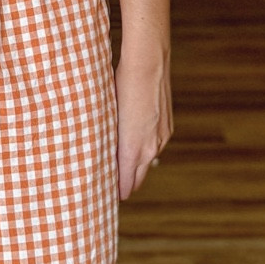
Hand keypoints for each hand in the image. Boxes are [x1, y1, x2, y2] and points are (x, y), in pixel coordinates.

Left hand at [115, 44, 171, 200]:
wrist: (148, 64)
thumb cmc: (122, 88)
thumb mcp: (109, 117)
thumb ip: (106, 142)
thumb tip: (97, 156)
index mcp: (134, 150)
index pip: (125, 184)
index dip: (115, 193)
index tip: (103, 199)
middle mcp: (151, 148)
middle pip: (137, 179)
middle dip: (124, 185)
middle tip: (107, 190)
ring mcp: (162, 138)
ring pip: (146, 163)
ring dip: (134, 168)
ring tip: (118, 170)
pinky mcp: (167, 127)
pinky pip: (153, 147)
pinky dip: (143, 151)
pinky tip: (133, 146)